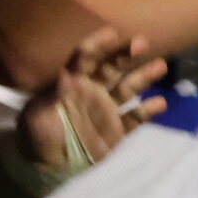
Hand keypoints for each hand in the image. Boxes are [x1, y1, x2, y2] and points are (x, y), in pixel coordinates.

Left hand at [10, 28, 168, 192]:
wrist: (44, 164)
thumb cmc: (37, 132)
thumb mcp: (38, 113)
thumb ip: (53, 94)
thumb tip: (66, 74)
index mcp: (72, 81)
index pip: (86, 58)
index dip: (99, 44)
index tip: (113, 33)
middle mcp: (93, 90)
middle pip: (112, 67)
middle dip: (125, 54)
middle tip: (141, 42)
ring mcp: (106, 110)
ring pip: (128, 88)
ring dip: (143, 76)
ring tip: (160, 65)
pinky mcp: (115, 131)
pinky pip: (133, 119)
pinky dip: (146, 111)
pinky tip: (160, 103)